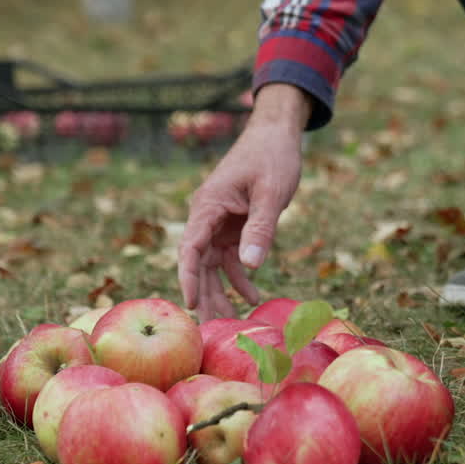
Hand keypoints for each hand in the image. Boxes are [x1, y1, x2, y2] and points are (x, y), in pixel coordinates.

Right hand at [177, 84, 310, 320]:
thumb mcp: (271, 193)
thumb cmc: (273, 157)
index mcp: (209, 205)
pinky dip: (240, 276)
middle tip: (211, 328)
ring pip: (213, 264)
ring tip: (229, 321)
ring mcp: (219, 222)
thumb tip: (251, 266)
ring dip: (221, 290)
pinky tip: (252, 296)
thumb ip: (261, 229)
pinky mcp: (233, 225)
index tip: (191, 303)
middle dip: (205, 294)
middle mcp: (207, 216)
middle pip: (198, 262)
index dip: (188, 276)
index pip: (191, 247)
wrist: (276, 134)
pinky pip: (230, 257)